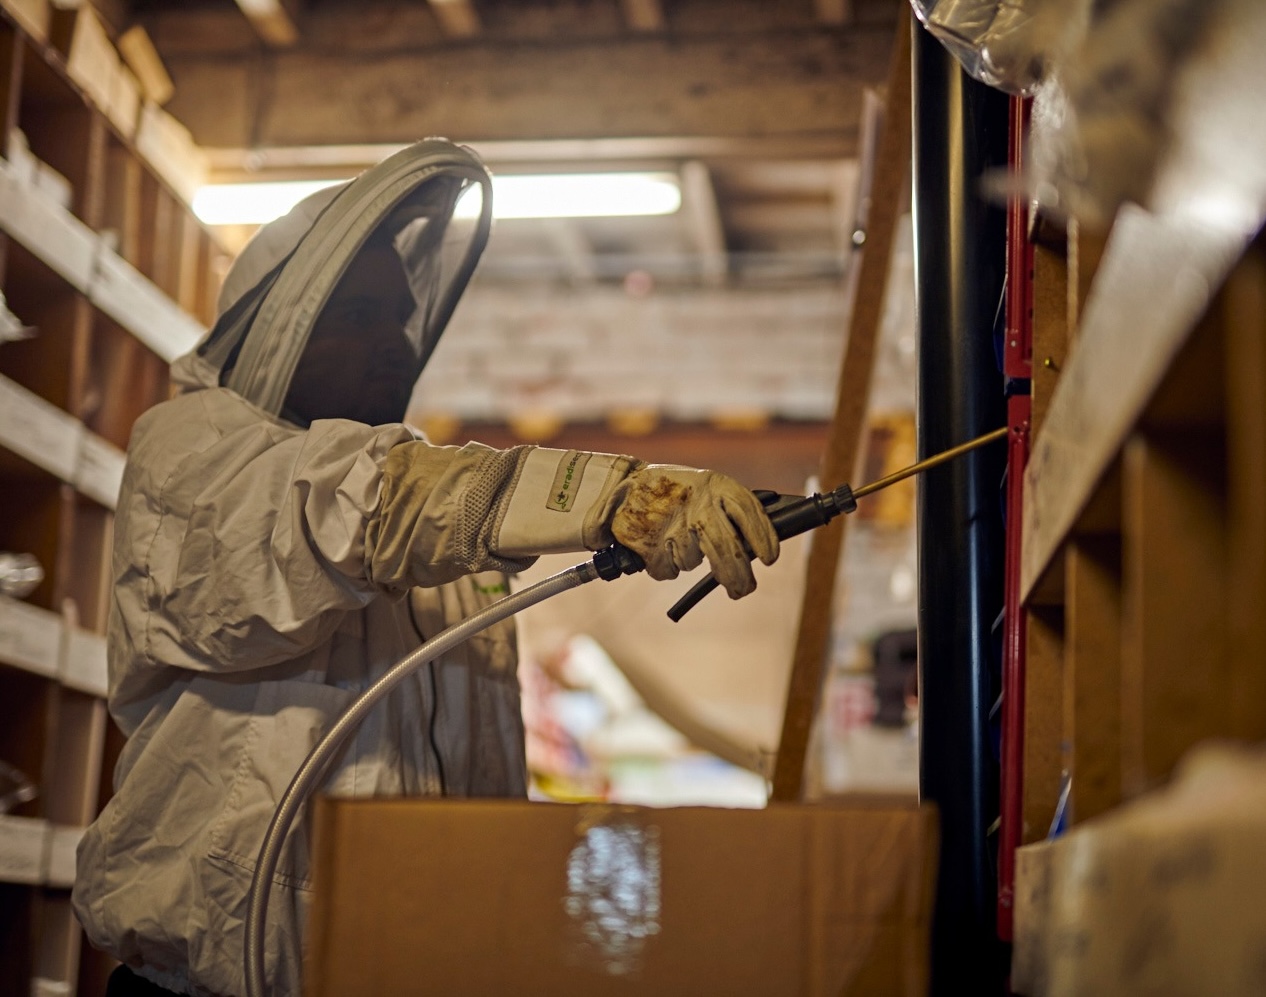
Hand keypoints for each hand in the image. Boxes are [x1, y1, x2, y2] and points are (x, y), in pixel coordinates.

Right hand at [609, 466, 778, 598]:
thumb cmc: (677, 491)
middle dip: (739, 576)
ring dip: (689, 559)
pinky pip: (670, 571)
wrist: (623, 487)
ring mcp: (673, 526)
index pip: (748, 512)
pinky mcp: (651, 546)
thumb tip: (758, 548)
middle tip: (743, 589)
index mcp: (715, 485)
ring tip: (677, 537)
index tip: (770, 558)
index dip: (762, 537)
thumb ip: (729, 510)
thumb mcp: (706, 486)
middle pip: (727, 549)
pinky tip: (661, 545)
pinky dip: (667, 565)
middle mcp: (697, 505)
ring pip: (694, 562)